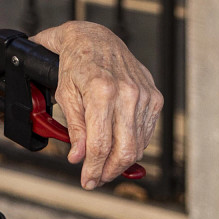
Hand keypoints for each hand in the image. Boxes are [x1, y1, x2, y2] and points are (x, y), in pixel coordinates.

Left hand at [29, 23, 162, 188]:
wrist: (95, 38)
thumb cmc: (75, 63)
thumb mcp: (65, 93)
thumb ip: (74, 127)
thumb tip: (78, 157)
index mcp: (102, 91)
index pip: (101, 144)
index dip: (93, 168)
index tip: (86, 180)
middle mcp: (128, 94)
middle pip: (125, 150)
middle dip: (109, 171)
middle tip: (95, 179)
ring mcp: (145, 95)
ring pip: (138, 144)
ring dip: (122, 162)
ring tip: (104, 167)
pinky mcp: (154, 97)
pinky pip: (146, 132)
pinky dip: (133, 146)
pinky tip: (118, 148)